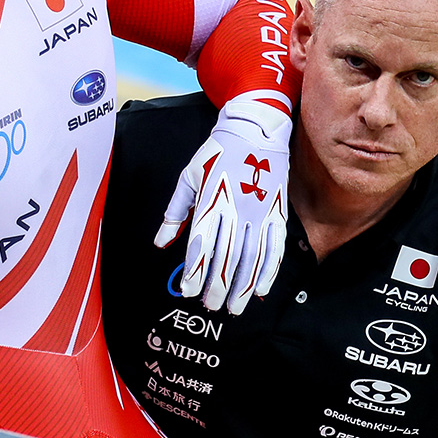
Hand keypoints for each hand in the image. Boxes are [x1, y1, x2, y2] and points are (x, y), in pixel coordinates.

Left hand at [155, 92, 291, 313]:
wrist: (256, 129)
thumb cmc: (217, 153)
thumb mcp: (188, 177)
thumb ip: (174, 212)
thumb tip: (160, 243)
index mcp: (212, 201)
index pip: (201, 244)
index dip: (195, 271)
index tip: (189, 291)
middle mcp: (237, 209)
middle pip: (227, 256)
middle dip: (218, 286)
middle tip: (212, 307)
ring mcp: (260, 212)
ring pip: (251, 257)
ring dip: (243, 286)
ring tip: (235, 307)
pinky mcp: (277, 212)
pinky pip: (274, 247)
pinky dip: (268, 270)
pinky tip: (261, 289)